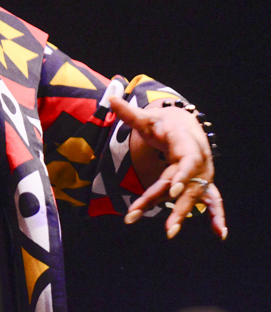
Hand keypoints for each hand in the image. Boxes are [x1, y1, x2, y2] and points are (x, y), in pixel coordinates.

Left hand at [109, 96, 226, 239]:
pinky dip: (217, 217)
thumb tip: (111, 98)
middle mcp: (198, 163)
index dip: (181, 176)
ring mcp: (201, 175)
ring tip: (170, 232)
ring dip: (183, 215)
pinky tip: (220, 234)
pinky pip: (212, 201)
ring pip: (192, 197)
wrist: (185, 126)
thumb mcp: (148, 118)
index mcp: (187, 145)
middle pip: (184, 185)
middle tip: (163, 224)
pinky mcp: (202, 184)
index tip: (171, 191)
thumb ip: (130, 113)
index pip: (186, 162)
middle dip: (172, 204)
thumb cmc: (164, 125)